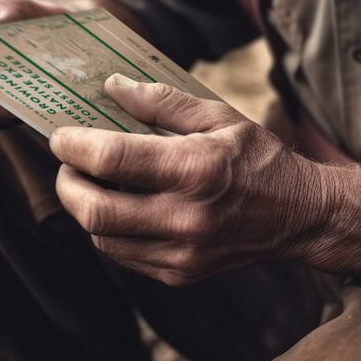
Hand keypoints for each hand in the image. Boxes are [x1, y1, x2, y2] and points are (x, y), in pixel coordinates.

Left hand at [49, 74, 335, 285]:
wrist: (299, 216)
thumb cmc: (260, 159)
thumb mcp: (219, 116)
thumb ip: (162, 101)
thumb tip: (112, 87)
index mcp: (197, 168)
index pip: (111, 159)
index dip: (73, 145)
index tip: (62, 135)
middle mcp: (187, 217)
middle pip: (94, 210)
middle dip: (67, 184)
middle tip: (68, 165)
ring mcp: (183, 252)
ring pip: (102, 238)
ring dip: (86, 209)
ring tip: (95, 185)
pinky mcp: (181, 273)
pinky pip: (124, 255)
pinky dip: (112, 231)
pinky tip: (124, 209)